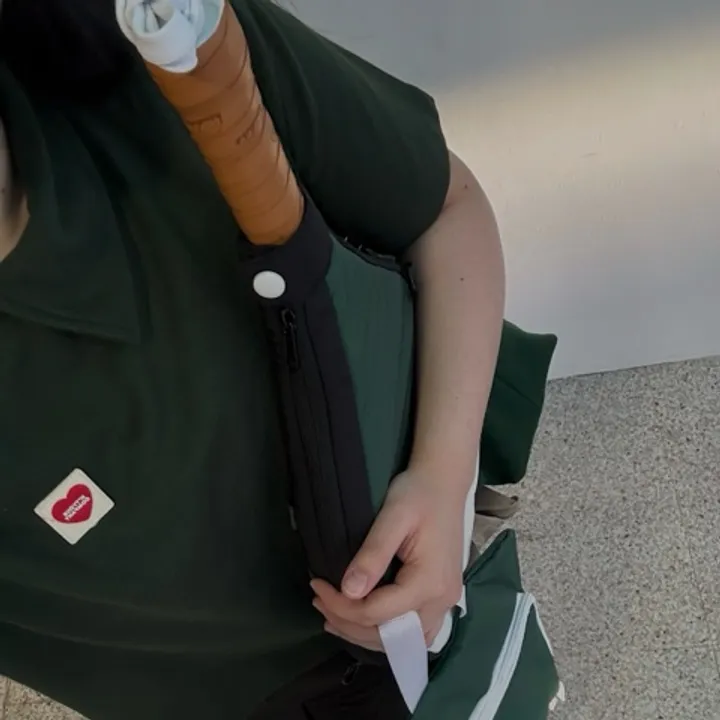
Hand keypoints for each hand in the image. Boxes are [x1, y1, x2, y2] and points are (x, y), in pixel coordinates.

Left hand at [311, 468, 467, 651]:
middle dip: (348, 623)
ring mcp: (445, 601)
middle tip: (319, 600)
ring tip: (333, 616)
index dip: (341, 606)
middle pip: (389, 635)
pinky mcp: (441, 596)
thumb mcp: (393, 517)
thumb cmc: (418, 493)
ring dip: (366, 634)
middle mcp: (441, 600)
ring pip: (403, 640)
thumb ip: (372, 555)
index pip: (377, 613)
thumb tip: (349, 591)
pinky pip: (414, 630)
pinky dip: (387, 632)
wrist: (445, 482)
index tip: (317, 584)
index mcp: (429, 581)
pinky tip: (364, 621)